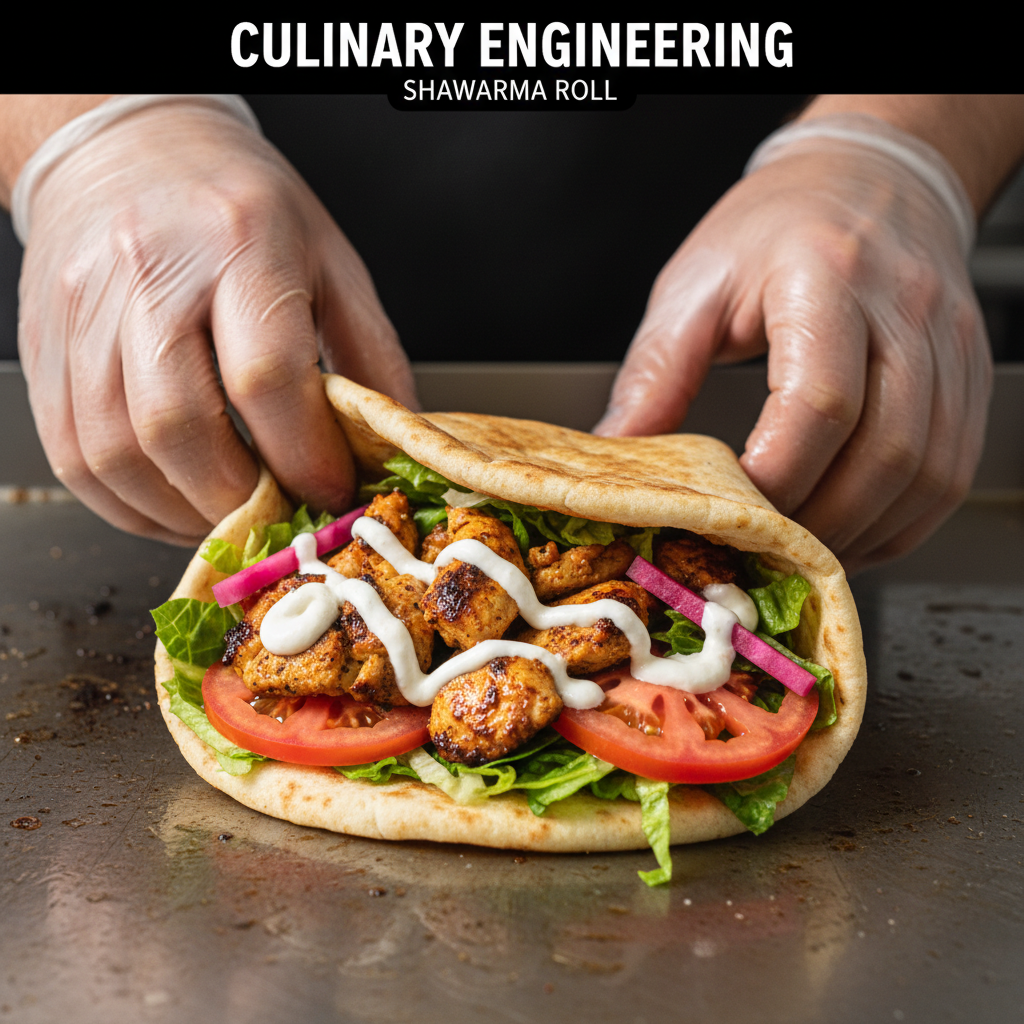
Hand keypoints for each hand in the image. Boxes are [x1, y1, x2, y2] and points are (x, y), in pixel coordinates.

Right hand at [17, 100, 415, 543]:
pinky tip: (177, 505)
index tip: (330, 493)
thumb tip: (393, 446)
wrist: (131, 149)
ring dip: (181, 513)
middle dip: (238, 499)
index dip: (304, 456)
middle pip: (178, 425)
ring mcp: (82, 311)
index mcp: (240, 242)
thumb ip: (370, 357)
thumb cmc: (241, 207)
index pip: (266, 376)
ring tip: (231, 518)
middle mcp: (148, 272)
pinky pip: (74, 457)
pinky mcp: (45, 349)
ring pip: (114, 452)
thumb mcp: (332, 262)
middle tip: (278, 517)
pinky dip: (130, 505)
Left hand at [594, 137, 992, 573]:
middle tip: (765, 550)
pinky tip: (854, 532)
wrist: (866, 179)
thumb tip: (616, 453)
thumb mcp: (695, 286)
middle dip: (820, 521)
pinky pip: (950, 473)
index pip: (819, 401)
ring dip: (865, 532)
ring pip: (928, 473)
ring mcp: (948, 346)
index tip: (732, 512)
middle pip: (885, 451)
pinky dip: (902, 522)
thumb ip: (656, 374)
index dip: (776, 477)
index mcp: (825, 278)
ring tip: (804, 553)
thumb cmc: (775, 228)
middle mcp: (903, 311)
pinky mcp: (966, 376)